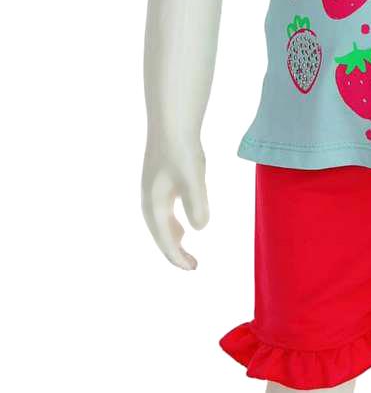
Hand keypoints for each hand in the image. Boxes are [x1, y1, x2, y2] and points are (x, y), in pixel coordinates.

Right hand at [141, 139, 209, 269]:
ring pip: (160, 224)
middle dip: (174, 251)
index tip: (192, 269)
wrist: (171, 124)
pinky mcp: (160, 182)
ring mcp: (153, 191)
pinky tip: (182, 225)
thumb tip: (199, 229)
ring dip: (172, 239)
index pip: (165, 239)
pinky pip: (163, 212)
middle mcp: (149, 200)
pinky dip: (171, 224)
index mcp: (154, 204)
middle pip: (160, 234)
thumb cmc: (182, 151)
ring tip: (186, 249)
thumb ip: (196, 204)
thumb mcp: (194, 179)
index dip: (177, 256)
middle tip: (193, 266)